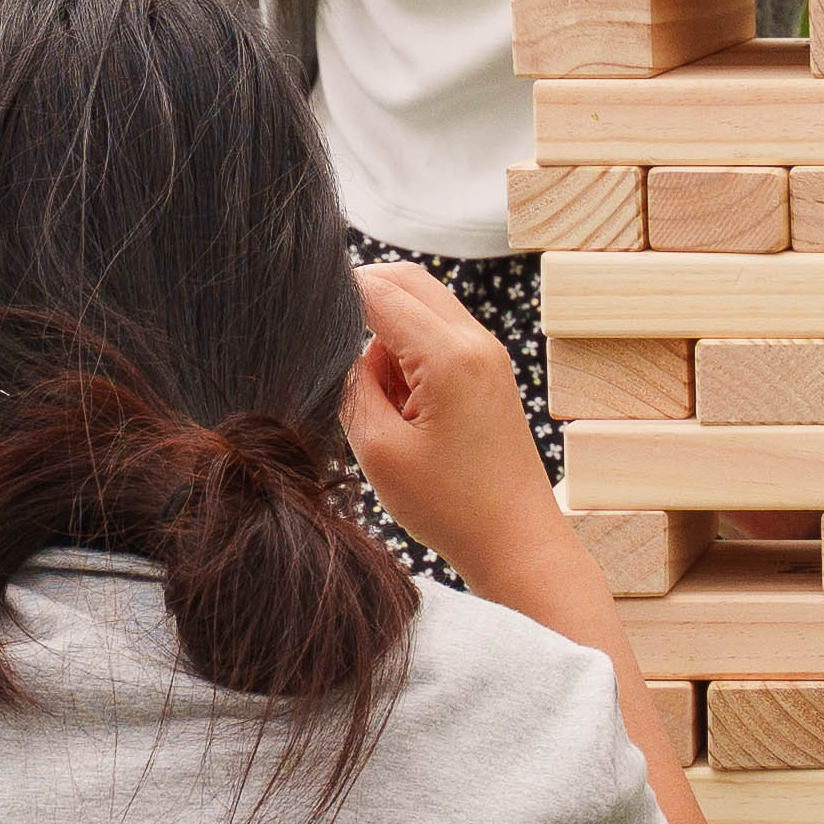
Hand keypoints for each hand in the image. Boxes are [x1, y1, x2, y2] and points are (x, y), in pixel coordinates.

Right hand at [345, 255, 574, 573]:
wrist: (517, 543)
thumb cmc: (453, 507)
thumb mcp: (379, 450)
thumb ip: (352, 386)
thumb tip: (345, 349)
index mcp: (449, 357)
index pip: (381, 291)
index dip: (337, 294)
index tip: (306, 315)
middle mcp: (477, 342)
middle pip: (408, 280)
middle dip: (364, 301)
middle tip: (334, 353)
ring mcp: (489, 355)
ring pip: (423, 307)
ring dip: (388, 335)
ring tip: (383, 405)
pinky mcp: (490, 372)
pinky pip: (440, 336)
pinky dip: (411, 355)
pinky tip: (406, 409)